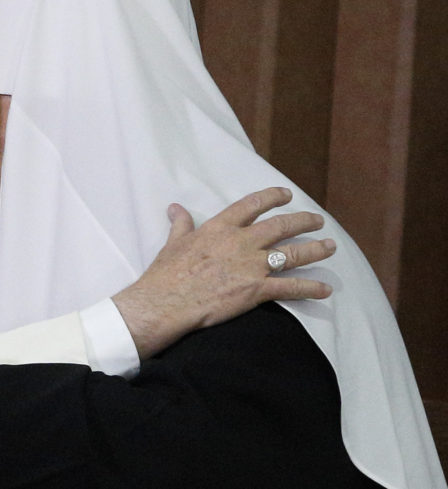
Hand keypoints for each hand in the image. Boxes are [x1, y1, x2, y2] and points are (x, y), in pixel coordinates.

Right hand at [112, 187, 333, 359]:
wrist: (166, 301)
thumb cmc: (166, 273)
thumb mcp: (173, 242)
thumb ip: (181, 224)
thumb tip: (176, 208)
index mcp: (220, 227)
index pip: (252, 205)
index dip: (273, 197)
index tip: (287, 194)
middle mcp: (241, 242)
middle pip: (281, 226)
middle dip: (303, 221)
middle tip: (317, 220)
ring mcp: (252, 266)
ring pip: (293, 254)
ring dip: (315, 250)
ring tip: (330, 246)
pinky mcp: (257, 290)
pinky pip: (291, 288)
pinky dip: (311, 288)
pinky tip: (325, 289)